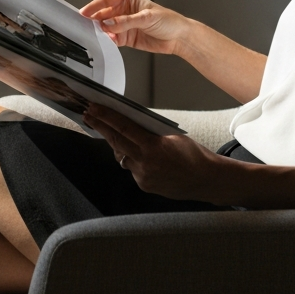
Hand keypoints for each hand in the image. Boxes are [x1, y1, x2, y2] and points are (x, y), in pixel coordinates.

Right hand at [80, 0, 188, 54]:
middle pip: (103, 15)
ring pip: (106, 28)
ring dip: (102, 32)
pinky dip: (108, 41)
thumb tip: (109, 24)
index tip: (84, 12)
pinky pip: (112, 39)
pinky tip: (109, 42)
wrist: (178, 38)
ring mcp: (124, 25)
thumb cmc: (168, 21)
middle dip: (95, 20)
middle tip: (87, 26)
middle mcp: (124, 12)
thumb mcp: (146, 18)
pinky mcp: (126, 38)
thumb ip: (126, 22)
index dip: (93, 6)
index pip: (105, 1)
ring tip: (100, 35)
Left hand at [83, 103, 229, 201]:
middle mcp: (145, 163)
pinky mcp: (144, 185)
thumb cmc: (193, 154)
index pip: (124, 128)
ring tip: (108, 130)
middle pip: (116, 141)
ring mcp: (143, 176)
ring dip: (116, 143)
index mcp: (153, 147)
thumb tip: (130, 125)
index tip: (93, 108)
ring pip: (122, 156)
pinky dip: (131, 159)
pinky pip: (131, 168)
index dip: (106, 117)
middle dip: (100, 127)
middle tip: (88, 115)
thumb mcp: (172, 136)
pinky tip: (135, 153)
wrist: (206, 180)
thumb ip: (149, 133)